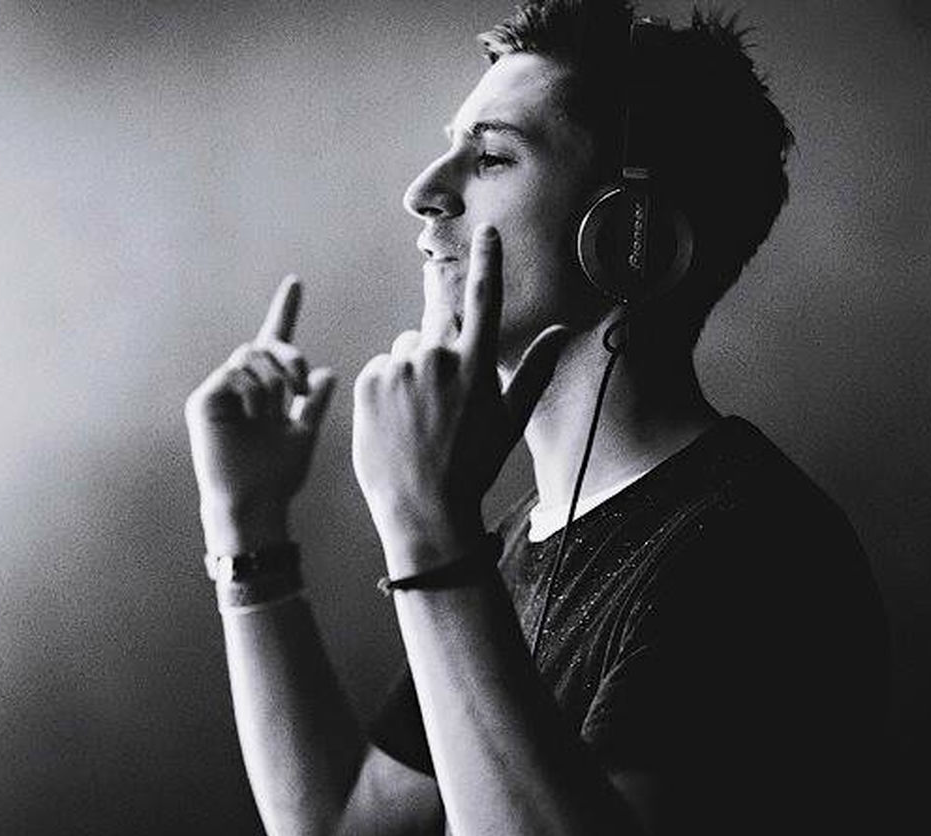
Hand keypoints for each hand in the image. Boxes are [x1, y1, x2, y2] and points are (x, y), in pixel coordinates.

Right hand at [185, 276, 336, 554]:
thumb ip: (313, 402)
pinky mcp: (204, 401)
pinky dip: (254, 392)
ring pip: (251, 358)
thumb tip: (326, 372)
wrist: (256, 502)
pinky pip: (235, 374)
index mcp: (267, 388)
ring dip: (274, 381)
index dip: (285, 310)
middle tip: (299, 389)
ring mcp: (221, 392)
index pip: (276, 341)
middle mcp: (241, 385)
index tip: (296, 283)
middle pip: (265, 345)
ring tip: (275, 413)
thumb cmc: (279, 474)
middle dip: (289, 359)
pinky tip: (256, 417)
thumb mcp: (305, 433)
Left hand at [352, 225, 569, 575]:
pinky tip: (395, 421)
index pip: (485, 299)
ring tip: (416, 418)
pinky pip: (380, 368)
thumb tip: (560, 333)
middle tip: (437, 400)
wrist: (423, 507)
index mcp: (476, 366)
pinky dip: (386, 386)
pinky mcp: (370, 381)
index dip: (487, 261)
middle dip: (438, 349)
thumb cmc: (471, 467)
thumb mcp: (509, 422)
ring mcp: (401, 368)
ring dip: (411, 370)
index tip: (486, 232)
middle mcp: (439, 358)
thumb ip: (533, 371)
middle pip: (436, 325)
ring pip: (405, 349)